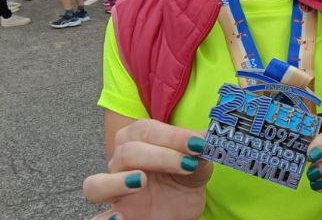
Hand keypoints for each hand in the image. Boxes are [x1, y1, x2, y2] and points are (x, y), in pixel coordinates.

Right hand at [83, 119, 211, 219]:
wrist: (185, 206)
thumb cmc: (186, 175)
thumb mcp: (199, 161)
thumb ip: (199, 150)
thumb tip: (205, 137)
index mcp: (138, 139)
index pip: (147, 130)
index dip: (172, 135)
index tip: (197, 143)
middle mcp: (121, 162)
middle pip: (127, 153)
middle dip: (160, 156)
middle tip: (187, 164)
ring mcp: (116, 191)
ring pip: (95, 185)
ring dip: (116, 181)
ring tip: (141, 180)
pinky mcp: (119, 215)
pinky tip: (120, 218)